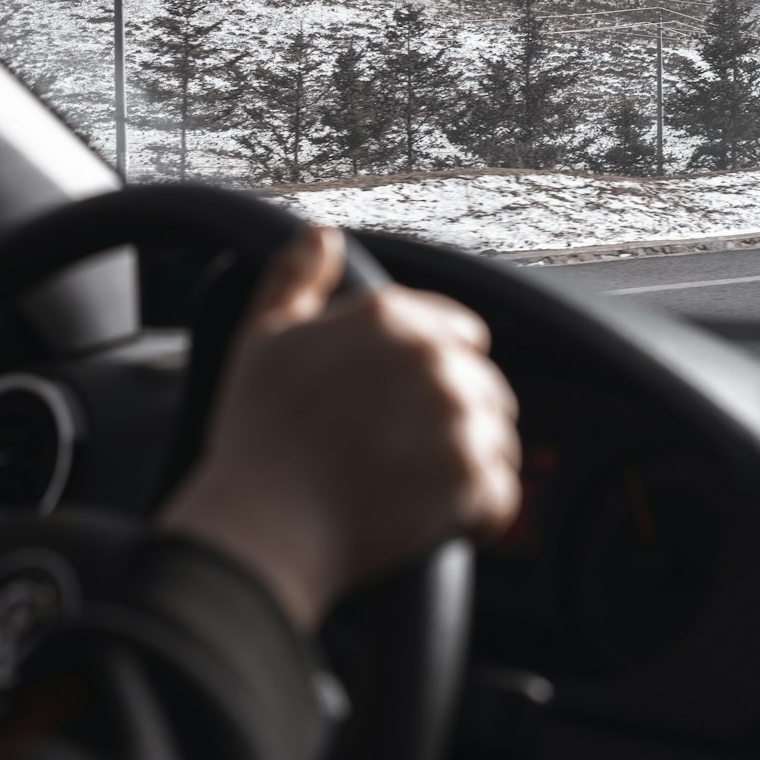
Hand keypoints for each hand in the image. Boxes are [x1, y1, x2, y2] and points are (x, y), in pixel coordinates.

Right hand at [161, 227, 520, 629]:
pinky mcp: (470, 479)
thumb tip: (323, 235)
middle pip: (484, 387)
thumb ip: (297, 276)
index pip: (461, 333)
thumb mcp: (263, 336)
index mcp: (388, 315)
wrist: (263, 524)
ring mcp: (454, 416)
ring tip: (416, 490)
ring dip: (469, 468)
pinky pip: (501, 496)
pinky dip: (478, 516)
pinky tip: (438, 521)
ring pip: (496, 441)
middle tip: (403, 455)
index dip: (439, 372)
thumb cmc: (258, 434)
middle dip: (454, 421)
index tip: (406, 406)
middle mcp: (430, 356)